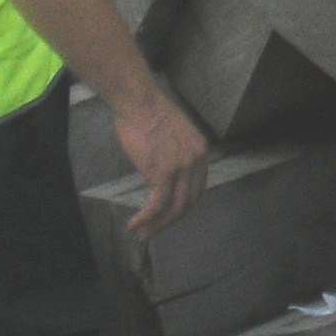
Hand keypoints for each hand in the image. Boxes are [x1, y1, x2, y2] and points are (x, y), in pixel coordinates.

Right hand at [115, 92, 209, 237]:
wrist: (139, 101)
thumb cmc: (147, 115)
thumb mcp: (172, 137)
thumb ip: (174, 157)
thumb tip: (162, 177)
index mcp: (200, 151)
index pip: (196, 189)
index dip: (182, 206)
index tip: (167, 216)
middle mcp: (196, 161)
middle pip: (187, 202)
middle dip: (169, 221)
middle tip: (152, 232)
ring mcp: (182, 167)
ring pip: (173, 207)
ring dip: (157, 225)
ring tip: (141, 234)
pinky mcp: (164, 171)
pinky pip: (157, 204)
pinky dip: (146, 218)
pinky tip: (135, 223)